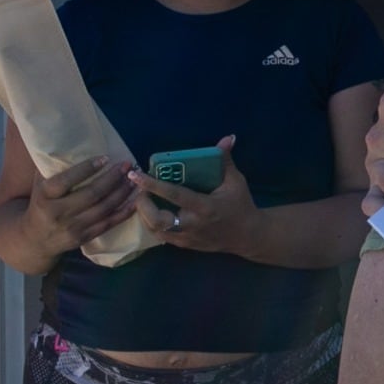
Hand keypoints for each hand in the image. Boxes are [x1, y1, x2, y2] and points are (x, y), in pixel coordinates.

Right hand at [24, 155, 141, 257]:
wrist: (35, 240)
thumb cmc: (40, 204)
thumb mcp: (39, 185)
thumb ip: (51, 167)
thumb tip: (66, 140)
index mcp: (44, 196)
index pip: (67, 180)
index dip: (87, 169)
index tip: (105, 158)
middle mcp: (58, 213)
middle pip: (91, 195)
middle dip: (112, 179)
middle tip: (127, 165)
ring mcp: (72, 228)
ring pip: (103, 209)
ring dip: (122, 193)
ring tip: (133, 179)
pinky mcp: (83, 238)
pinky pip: (108, 224)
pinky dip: (124, 212)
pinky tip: (135, 201)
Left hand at [133, 138, 264, 255]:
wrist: (247, 236)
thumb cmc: (240, 205)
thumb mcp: (236, 181)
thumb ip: (225, 160)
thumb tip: (228, 137)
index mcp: (204, 207)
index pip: (174, 195)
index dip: (153, 185)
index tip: (136, 175)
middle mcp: (192, 224)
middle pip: (157, 219)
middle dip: (143, 204)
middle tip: (140, 189)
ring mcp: (186, 238)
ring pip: (154, 230)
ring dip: (143, 213)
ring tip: (143, 198)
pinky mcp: (184, 245)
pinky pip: (160, 236)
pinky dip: (151, 223)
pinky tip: (151, 211)